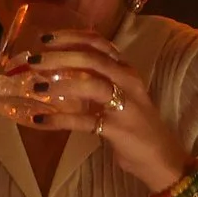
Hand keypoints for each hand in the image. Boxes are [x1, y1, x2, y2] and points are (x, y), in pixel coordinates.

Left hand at [0, 29, 191, 189]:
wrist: (163, 158)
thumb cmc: (137, 126)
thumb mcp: (120, 95)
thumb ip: (97, 81)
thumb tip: (56, 73)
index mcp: (126, 70)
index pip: (98, 43)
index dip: (71, 37)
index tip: (46, 39)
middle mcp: (127, 82)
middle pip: (92, 59)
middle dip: (61, 56)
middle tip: (34, 59)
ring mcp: (125, 105)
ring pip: (92, 84)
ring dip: (61, 83)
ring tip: (37, 87)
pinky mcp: (118, 129)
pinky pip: (84, 121)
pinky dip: (60, 119)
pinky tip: (40, 119)